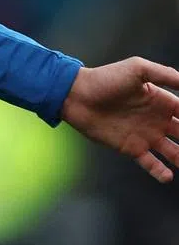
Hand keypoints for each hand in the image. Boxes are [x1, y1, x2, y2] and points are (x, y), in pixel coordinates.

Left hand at [61, 58, 178, 181]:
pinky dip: (160, 171)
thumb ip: (166, 75)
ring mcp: (145, 135)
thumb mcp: (137, 69)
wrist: (76, 95)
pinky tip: (168, 176)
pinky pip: (151, 163)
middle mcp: (157, 120)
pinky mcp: (131, 148)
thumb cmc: (106, 79)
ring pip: (173, 152)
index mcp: (161, 101)